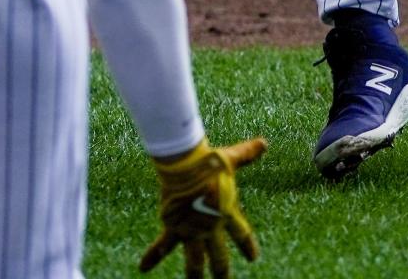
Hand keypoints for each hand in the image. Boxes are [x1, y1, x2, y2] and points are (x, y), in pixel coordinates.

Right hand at [140, 136, 266, 278]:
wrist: (187, 166)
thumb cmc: (209, 161)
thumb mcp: (230, 158)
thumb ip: (247, 154)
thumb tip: (264, 142)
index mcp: (227, 212)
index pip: (241, 234)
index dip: (247, 246)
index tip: (253, 258)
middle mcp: (211, 227)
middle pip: (219, 257)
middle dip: (222, 273)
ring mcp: (193, 230)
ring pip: (195, 262)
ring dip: (195, 276)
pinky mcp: (175, 227)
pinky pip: (163, 245)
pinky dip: (153, 256)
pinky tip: (143, 267)